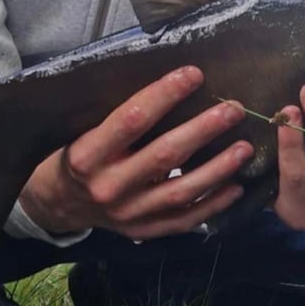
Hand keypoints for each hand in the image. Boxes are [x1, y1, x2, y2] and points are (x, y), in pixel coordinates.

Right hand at [18, 66, 253, 238]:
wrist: (60, 204)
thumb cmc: (77, 155)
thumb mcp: (83, 131)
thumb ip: (119, 117)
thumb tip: (170, 81)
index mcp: (87, 155)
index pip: (132, 119)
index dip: (165, 94)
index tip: (194, 74)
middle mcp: (108, 187)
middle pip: (164, 155)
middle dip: (203, 130)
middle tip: (233, 110)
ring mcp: (128, 214)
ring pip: (181, 191)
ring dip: (218, 169)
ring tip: (244, 148)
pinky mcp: (143, 231)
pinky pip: (184, 220)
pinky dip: (213, 205)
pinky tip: (236, 187)